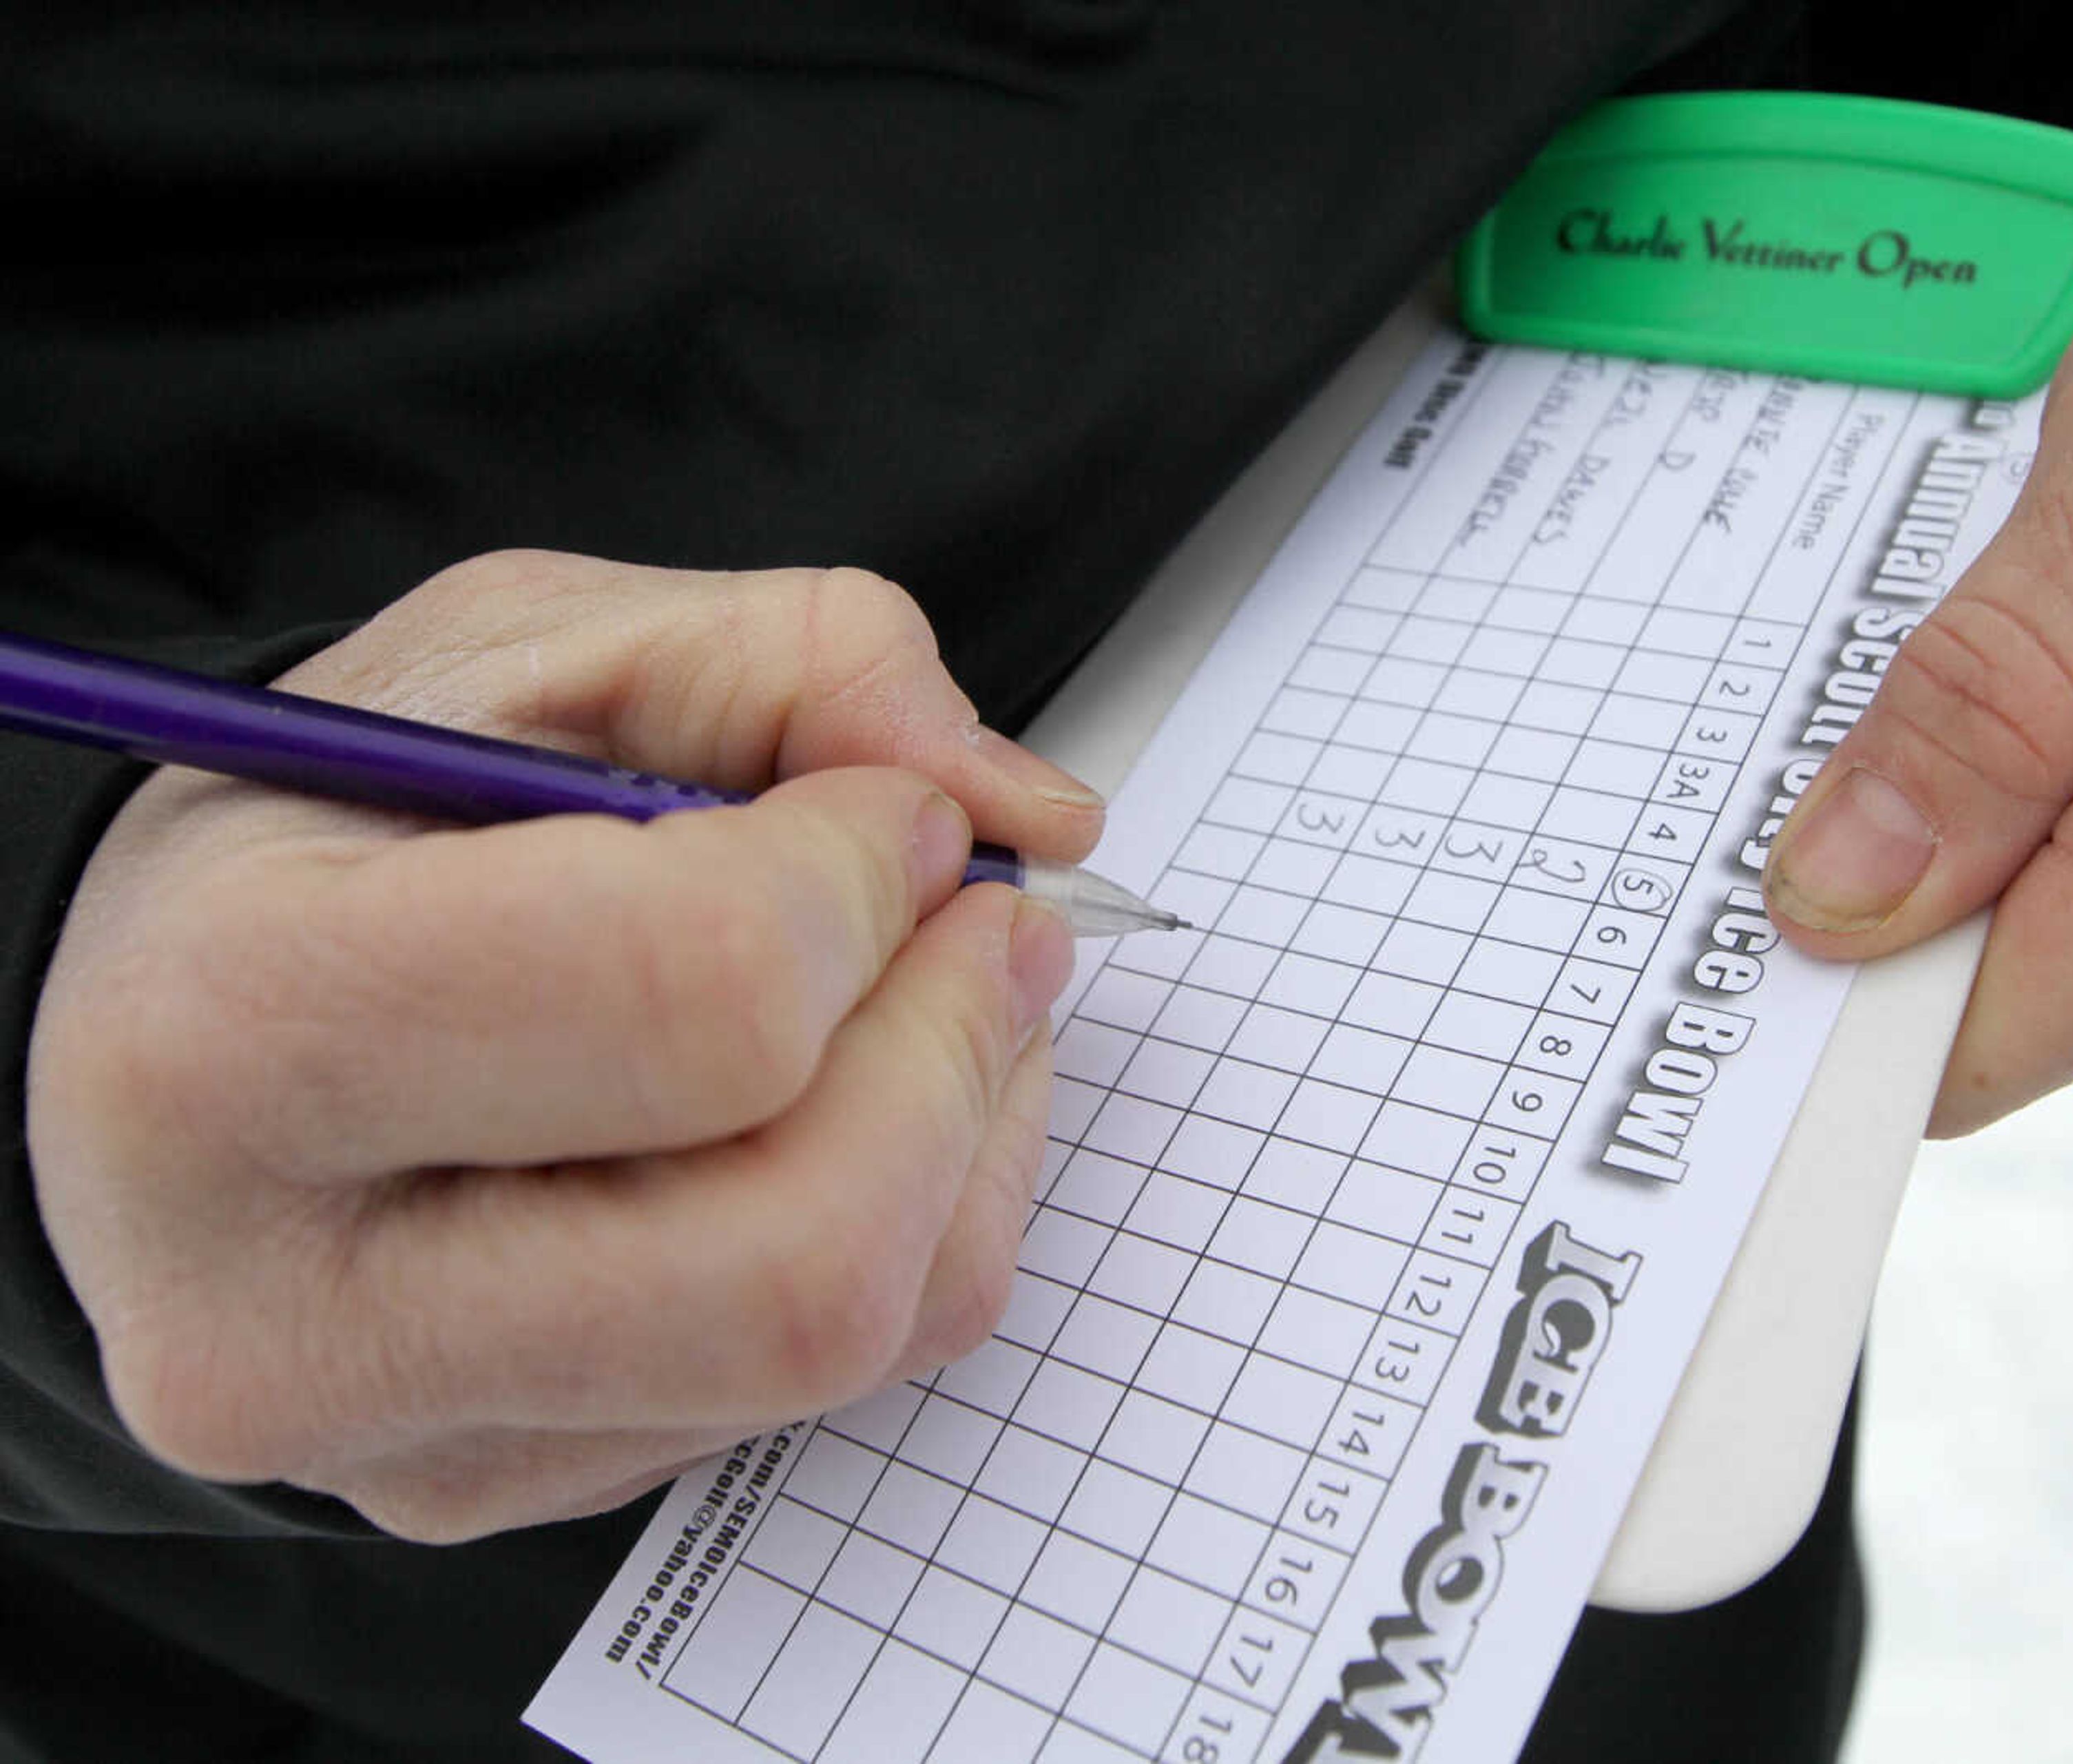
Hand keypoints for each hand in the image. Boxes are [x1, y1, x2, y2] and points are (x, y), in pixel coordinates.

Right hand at [27, 551, 1098, 1539]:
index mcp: (240, 1033)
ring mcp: (421, 1437)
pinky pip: (858, 1383)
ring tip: (934, 987)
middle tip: (991, 917)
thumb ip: (796, 667)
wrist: (192, 1030)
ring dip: (970, 1125)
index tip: (895, 813)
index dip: (862, 881)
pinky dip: (934, 1215)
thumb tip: (1023, 814)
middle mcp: (303, 1303)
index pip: (693, 999)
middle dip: (956, 1044)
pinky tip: (872, 1097)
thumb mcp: (525, 648)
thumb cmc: (333, 830)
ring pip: (859, 1329)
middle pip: (802, 1246)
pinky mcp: (532, 1487)